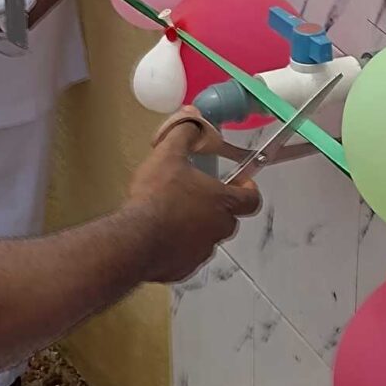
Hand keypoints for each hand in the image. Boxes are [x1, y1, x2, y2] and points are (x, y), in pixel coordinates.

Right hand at [123, 111, 262, 282]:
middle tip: (194, 194)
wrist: (134, 239)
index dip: (248, 190)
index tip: (239, 182)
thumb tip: (192, 116)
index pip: (252, 199)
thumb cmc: (157, 197)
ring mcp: (202, 252)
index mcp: (223, 203)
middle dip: (215, 207)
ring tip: (171, 215)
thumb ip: (184, 134)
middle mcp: (219, 230)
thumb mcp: (169, 155)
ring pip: (206, 238)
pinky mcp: (184, 269)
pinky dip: (178, 247)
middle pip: (228, 218)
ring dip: (196, 227)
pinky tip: (159, 236)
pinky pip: (187, 255)